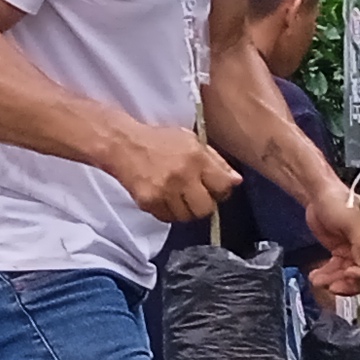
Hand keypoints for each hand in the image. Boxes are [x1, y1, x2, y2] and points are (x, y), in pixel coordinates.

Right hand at [107, 119, 241, 221]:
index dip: (222, 190)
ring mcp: (164, 191)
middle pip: (206, 209)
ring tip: (179, 196)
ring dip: (186, 210)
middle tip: (196, 195)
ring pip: (187, 217)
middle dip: (204, 205)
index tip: (216, 188)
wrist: (123, 145)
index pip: (223, 187)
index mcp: (196, 158)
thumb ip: (216, 161)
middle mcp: (182, 176)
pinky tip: (165, 198)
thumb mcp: (192, 141)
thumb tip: (236, 181)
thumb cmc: (160, 141)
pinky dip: (169, 212)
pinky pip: (168, 218)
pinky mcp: (149, 202)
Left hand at [303, 184, 359, 300]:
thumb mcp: (351, 220)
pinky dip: (327, 276)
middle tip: (331, 286)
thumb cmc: (336, 201)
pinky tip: (316, 276)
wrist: (318, 194)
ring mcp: (354, 250)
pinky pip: (337, 271)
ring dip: (334, 281)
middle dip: (348, 283)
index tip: (347, 273)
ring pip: (349, 275)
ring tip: (317, 281)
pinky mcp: (340, 253)